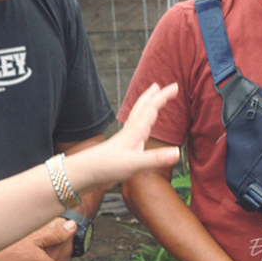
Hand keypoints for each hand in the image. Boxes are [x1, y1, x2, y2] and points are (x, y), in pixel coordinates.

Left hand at [64, 83, 180, 191]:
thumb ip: (156, 158)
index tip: (176, 86)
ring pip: (137, 116)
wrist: (84, 174)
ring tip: (152, 100)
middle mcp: (130, 132)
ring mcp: (125, 139)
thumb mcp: (134, 164)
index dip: (164, 97)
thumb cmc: (106, 167)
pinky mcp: (121, 148)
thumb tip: (177, 153)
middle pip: (143, 108)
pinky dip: (140, 123)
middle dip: (154, 96)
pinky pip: (134, 129)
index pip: (152, 109)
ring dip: (146, 105)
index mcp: (135, 132)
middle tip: (163, 86)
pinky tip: (140, 130)